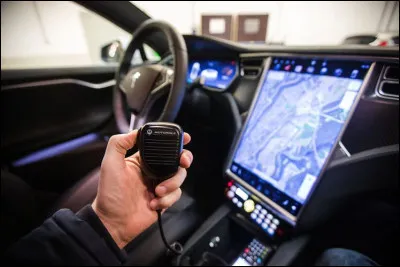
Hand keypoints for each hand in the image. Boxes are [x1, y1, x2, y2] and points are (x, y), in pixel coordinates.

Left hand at [91, 130, 192, 248]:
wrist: (113, 222)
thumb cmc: (109, 194)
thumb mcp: (110, 164)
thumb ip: (119, 144)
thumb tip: (135, 131)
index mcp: (142, 160)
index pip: (161, 145)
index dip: (175, 141)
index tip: (185, 138)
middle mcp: (153, 171)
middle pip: (177, 159)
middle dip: (184, 158)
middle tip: (184, 161)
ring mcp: (160, 184)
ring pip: (179, 176)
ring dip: (172, 183)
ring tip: (157, 192)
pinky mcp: (165, 199)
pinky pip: (176, 194)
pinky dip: (167, 199)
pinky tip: (154, 203)